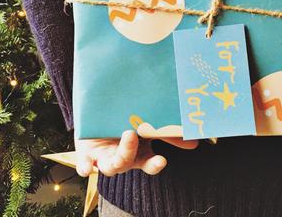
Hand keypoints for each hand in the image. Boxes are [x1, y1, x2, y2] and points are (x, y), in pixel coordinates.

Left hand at [75, 130, 198, 176]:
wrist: (98, 114)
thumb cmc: (125, 120)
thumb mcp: (146, 124)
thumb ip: (167, 131)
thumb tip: (197, 140)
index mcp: (139, 152)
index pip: (150, 163)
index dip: (154, 164)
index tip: (161, 160)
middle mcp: (123, 157)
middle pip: (128, 163)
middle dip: (131, 154)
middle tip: (133, 134)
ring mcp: (105, 157)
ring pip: (111, 166)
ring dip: (118, 155)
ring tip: (125, 134)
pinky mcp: (87, 155)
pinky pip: (85, 165)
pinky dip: (85, 166)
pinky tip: (86, 165)